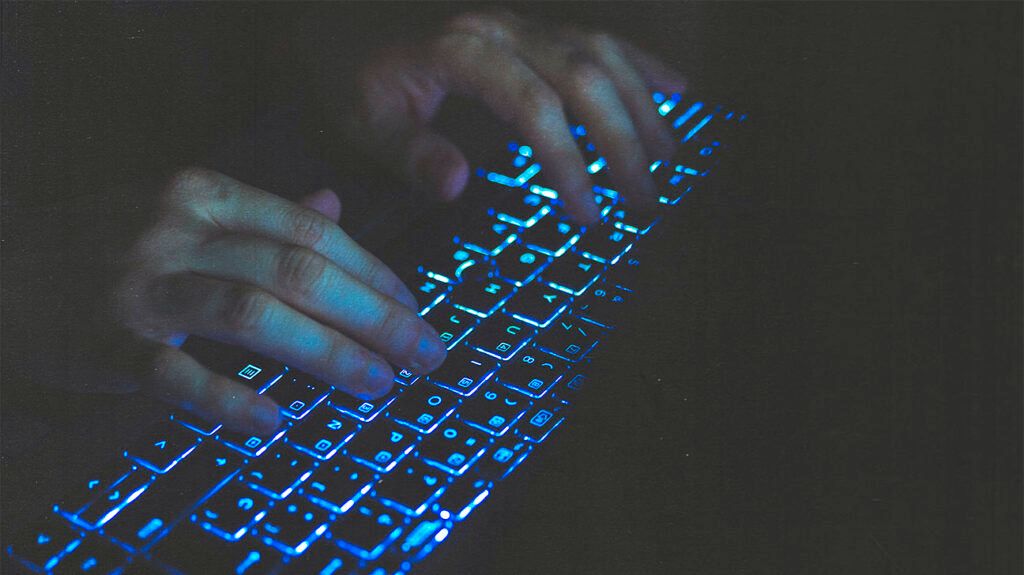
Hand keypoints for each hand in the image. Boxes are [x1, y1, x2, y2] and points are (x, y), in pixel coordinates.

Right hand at [88, 168, 445, 433]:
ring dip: (329, 352)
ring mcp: (139, 285)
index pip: (311, 232)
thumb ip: (258, 212)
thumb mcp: (176, 209)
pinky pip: (177, 375)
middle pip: (301, 271)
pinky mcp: (105, 342)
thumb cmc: (98, 242)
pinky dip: (229, 399)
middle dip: (376, 315)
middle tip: (426, 354)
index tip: (415, 308)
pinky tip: (276, 422)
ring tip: (379, 384)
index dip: (374, 271)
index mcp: (202, 194)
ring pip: (255, 314)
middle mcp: (177, 231)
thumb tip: (333, 207)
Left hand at [343, 10, 685, 222]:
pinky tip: (676, 91)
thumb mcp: (361, 118)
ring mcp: (522, 23)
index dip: (569, 161)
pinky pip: (599, 37)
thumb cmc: (351, 73)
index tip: (590, 214)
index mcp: (462, 52)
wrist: (340, 21)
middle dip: (623, 141)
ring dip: (643, 105)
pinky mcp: (532, 27)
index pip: (534, 106)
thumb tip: (457, 185)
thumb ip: (408, 150)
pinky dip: (642, 64)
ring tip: (671, 157)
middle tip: (647, 201)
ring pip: (602, 53)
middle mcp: (502, 29)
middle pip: (585, 77)